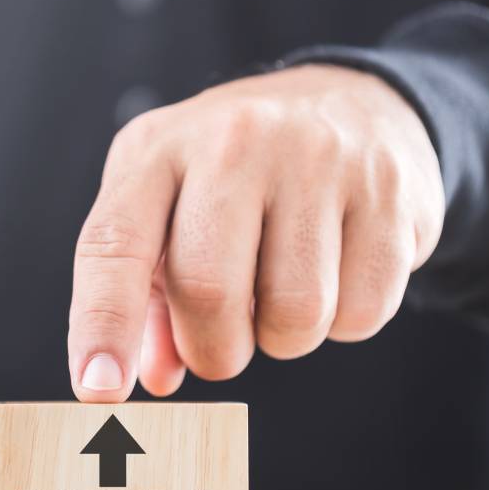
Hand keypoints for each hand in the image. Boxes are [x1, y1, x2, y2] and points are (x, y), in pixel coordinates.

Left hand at [68, 64, 444, 400]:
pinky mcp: (389, 190)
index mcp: (158, 150)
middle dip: (213, 350)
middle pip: (207, 290)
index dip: (102, 325)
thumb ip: (146, 293)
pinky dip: (345, 323)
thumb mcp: (168, 203)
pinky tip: (335, 276)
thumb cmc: (234, 171)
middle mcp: (232, 142)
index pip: (113, 243)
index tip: (99, 391)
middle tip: (222, 348)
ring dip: (284, 339)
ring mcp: (317, 159)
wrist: (352, 98)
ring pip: (295, 313)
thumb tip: (152, 379)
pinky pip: (363, 311)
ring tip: (281, 296)